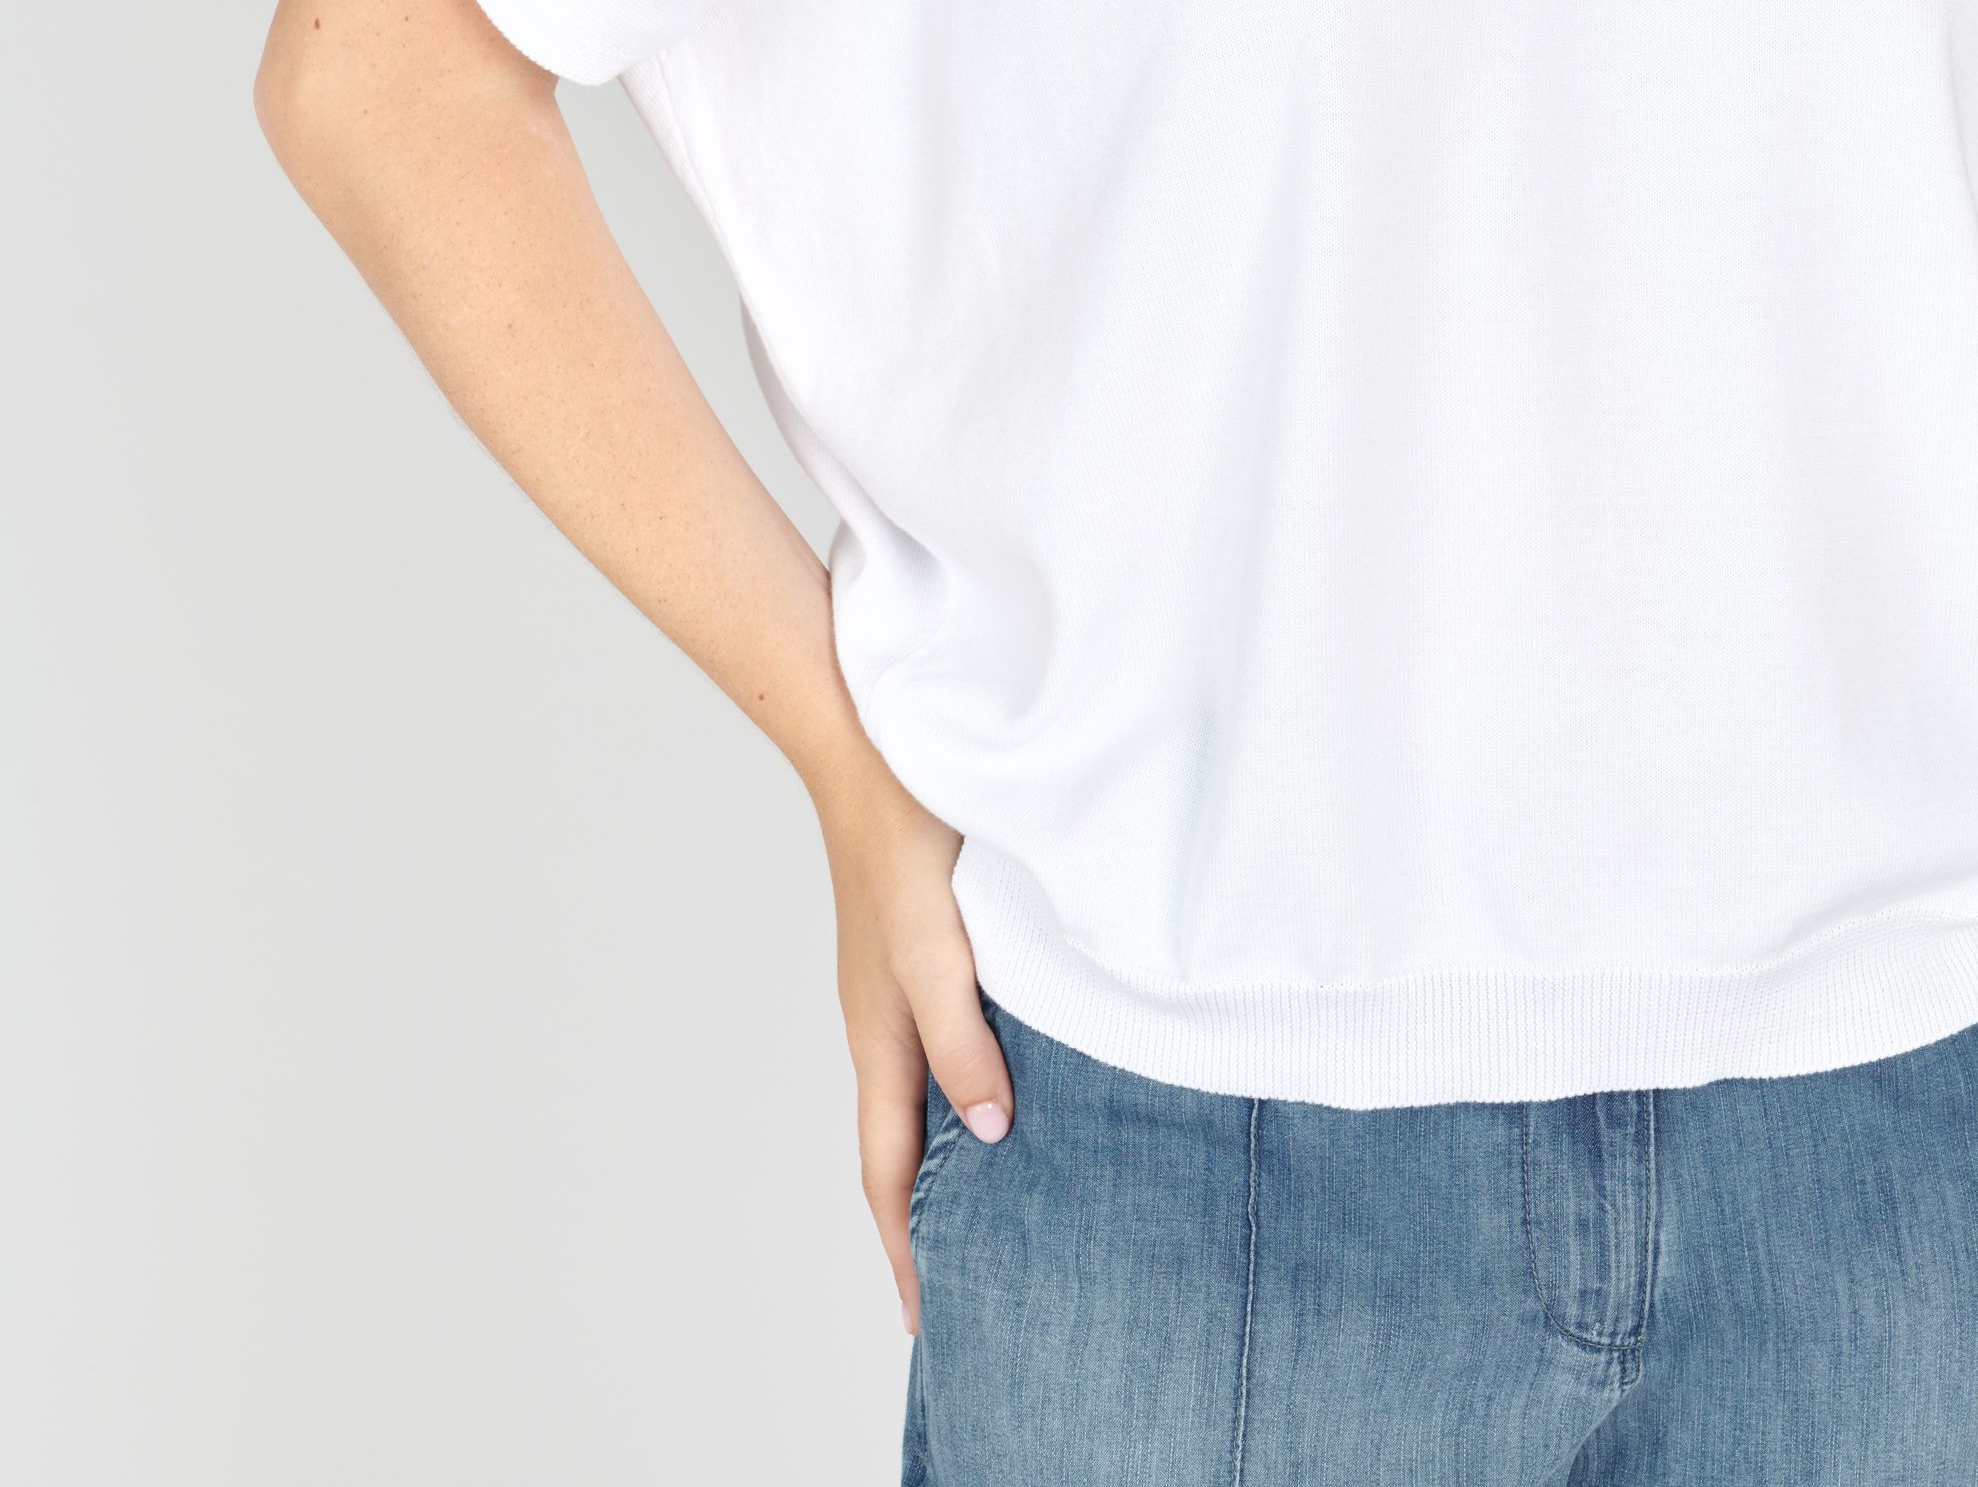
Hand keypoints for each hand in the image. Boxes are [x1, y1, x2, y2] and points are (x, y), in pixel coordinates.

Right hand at [816, 753, 1014, 1333]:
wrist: (877, 743)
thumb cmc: (902, 841)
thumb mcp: (935, 950)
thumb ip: (960, 1039)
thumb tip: (993, 1132)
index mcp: (880, 1037)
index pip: (888, 1172)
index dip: (906, 1247)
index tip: (926, 1321)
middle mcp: (887, 1020)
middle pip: (904, 1144)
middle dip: (928, 1220)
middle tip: (972, 1282)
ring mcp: (904, 982)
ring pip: (926, 1092)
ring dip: (953, 1154)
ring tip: (998, 1203)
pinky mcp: (928, 944)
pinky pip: (945, 1040)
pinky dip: (969, 1084)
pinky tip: (1013, 1079)